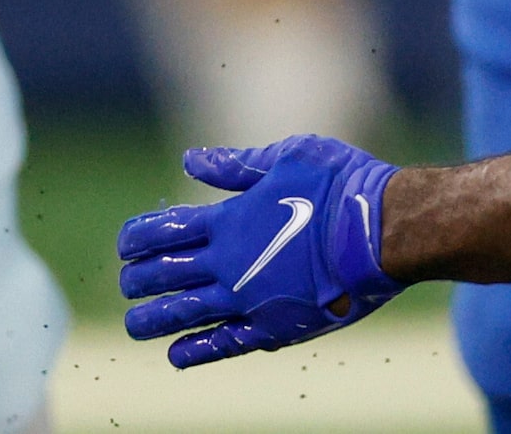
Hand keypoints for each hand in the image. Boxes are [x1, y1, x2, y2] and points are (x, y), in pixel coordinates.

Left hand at [120, 138, 402, 366]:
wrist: (386, 230)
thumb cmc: (342, 183)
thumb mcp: (288, 157)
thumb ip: (236, 165)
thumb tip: (189, 159)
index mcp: (231, 220)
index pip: (165, 230)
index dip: (137, 238)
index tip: (124, 244)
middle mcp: (231, 263)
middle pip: (165, 275)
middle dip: (138, 278)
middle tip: (127, 281)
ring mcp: (250, 299)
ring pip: (185, 314)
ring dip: (153, 319)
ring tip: (134, 324)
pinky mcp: (275, 327)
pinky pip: (225, 344)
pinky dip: (196, 350)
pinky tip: (175, 354)